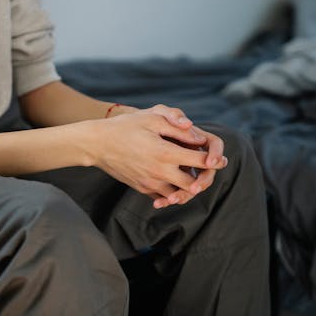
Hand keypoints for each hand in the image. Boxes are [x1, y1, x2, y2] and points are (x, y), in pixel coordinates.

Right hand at [89, 106, 226, 207]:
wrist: (96, 144)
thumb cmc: (124, 126)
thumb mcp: (151, 118)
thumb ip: (177, 126)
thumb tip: (199, 137)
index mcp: (165, 153)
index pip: (200, 161)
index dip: (214, 159)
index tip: (219, 158)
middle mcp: (160, 172)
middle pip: (194, 184)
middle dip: (204, 178)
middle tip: (207, 170)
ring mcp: (150, 183)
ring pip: (180, 194)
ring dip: (189, 187)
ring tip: (193, 177)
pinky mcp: (142, 189)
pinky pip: (164, 197)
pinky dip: (173, 193)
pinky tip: (174, 183)